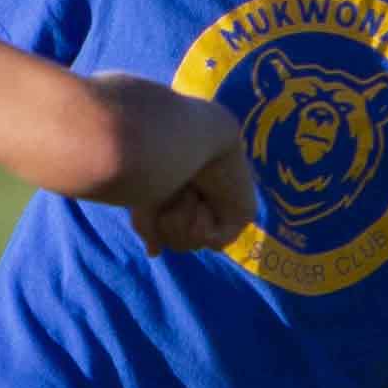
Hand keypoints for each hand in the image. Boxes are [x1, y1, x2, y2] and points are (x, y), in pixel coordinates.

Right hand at [133, 119, 258, 255]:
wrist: (186, 135)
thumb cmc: (160, 159)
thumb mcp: (145, 198)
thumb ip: (148, 226)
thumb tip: (154, 252)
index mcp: (187, 194)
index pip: (167, 232)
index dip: (155, 224)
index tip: (152, 200)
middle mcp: (207, 200)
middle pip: (178, 241)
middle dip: (168, 223)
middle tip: (173, 193)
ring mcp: (226, 207)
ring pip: (193, 243)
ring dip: (181, 221)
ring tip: (187, 192)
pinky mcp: (242, 213)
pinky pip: (215, 243)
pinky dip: (200, 228)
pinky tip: (200, 204)